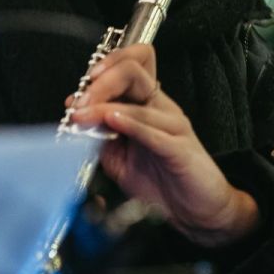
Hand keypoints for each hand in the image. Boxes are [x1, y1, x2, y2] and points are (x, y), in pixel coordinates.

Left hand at [67, 44, 260, 247]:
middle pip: (133, 71)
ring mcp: (173, 125)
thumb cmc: (164, 182)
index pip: (133, 63)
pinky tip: (112, 121)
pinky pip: (153, 130)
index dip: (106, 65)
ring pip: (138, 100)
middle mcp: (162, 108)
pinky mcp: (180, 148)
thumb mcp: (120, 159)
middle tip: (79, 102)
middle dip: (100, 82)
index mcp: (148, 105)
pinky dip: (129, 123)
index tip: (80, 88)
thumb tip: (76, 122)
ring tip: (81, 116)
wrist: (197, 211)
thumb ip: (100, 139)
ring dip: (103, 105)